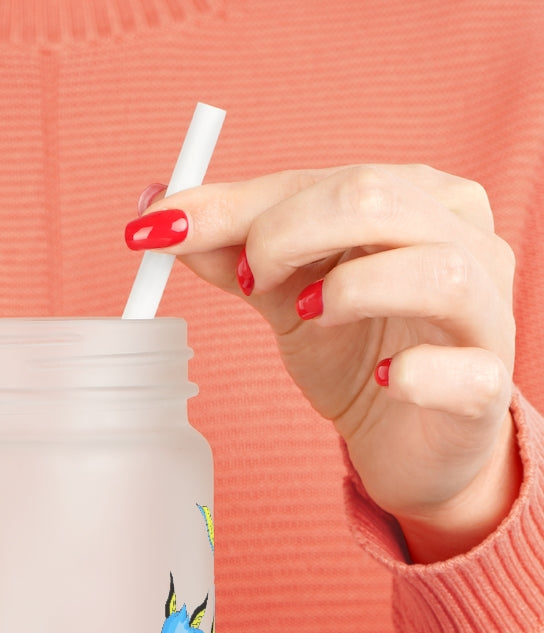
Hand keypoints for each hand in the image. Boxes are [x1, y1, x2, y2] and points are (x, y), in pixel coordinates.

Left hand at [127, 165, 519, 561]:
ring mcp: (485, 312)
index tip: (159, 229)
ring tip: (306, 317)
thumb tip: (158, 212)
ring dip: (350, 290)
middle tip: (247, 281)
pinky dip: (416, 373)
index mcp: (414, 199)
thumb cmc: (354, 351)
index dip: (235, 205)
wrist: (406, 439)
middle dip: (285, 233)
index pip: (320, 180)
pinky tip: (383, 380)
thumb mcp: (284, 295)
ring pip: (436, 270)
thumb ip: (232, 252)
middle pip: (376, 199)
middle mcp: (463, 239)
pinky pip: (464, 370)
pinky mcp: (487, 386)